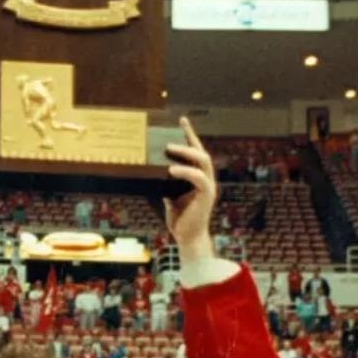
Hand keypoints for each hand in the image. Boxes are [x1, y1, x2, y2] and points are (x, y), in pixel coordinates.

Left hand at [163, 117, 218, 257]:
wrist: (188, 237)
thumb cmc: (179, 218)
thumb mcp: (168, 196)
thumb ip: (164, 183)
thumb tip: (148, 172)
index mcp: (197, 177)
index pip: (195, 152)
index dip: (190, 135)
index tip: (181, 120)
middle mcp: (205, 178)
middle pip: (202, 152)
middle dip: (190, 139)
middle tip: (174, 132)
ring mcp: (208, 186)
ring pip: (203, 161)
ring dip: (187, 152)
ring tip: (170, 148)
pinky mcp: (207, 195)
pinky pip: (199, 178)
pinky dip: (186, 171)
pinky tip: (172, 169)